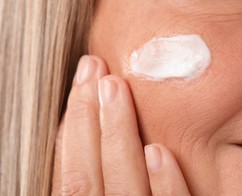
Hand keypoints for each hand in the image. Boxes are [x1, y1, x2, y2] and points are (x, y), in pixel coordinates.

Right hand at [52, 55, 190, 194]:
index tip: (83, 80)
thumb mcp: (111, 186)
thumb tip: (98, 113)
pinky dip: (163, 184)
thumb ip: (108, 170)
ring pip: (123, 190)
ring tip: (115, 86)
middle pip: (85, 179)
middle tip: (94, 66)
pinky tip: (158, 150)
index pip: (71, 174)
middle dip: (86, 119)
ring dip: (117, 136)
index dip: (72, 128)